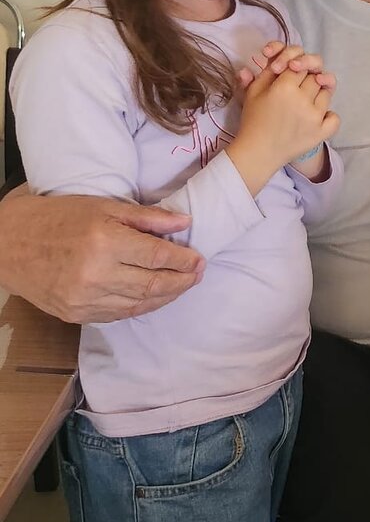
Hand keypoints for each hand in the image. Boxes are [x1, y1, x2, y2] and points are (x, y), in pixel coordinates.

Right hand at [0, 189, 203, 322]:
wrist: (9, 244)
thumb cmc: (57, 217)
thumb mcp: (102, 206)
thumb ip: (146, 218)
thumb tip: (185, 222)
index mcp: (103, 242)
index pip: (156, 257)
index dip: (183, 260)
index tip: (199, 259)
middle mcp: (95, 275)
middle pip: (152, 285)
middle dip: (181, 281)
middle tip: (198, 274)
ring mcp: (84, 300)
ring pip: (138, 305)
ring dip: (166, 297)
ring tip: (182, 285)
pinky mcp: (76, 315)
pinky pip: (118, 314)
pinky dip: (141, 307)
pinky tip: (153, 297)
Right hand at [229, 44, 338, 193]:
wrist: (257, 152)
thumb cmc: (253, 120)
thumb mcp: (254, 91)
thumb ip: (268, 70)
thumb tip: (280, 57)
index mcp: (285, 87)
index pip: (298, 64)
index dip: (292, 67)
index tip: (285, 75)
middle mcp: (303, 100)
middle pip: (314, 76)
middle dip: (304, 78)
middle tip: (293, 89)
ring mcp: (315, 117)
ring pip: (326, 92)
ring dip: (317, 93)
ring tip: (303, 101)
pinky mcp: (321, 133)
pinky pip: (334, 117)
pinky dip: (328, 115)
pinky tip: (317, 116)